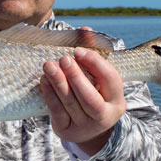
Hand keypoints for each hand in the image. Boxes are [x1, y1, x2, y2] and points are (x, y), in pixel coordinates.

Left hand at [39, 30, 125, 155]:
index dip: (95, 63)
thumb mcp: (98, 78)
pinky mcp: (67, 130)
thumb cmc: (93, 93)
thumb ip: (93, 54)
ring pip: (70, 103)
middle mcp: (104, 116)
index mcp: (117, 101)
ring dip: (58, 82)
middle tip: (63, 59)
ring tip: (48, 66)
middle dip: (75, 76)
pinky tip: (44, 80)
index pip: (110, 79)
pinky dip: (49, 94)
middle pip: (89, 97)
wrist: (87, 128)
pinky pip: (57, 112)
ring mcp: (85, 126)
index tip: (78, 50)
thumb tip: (85, 29)